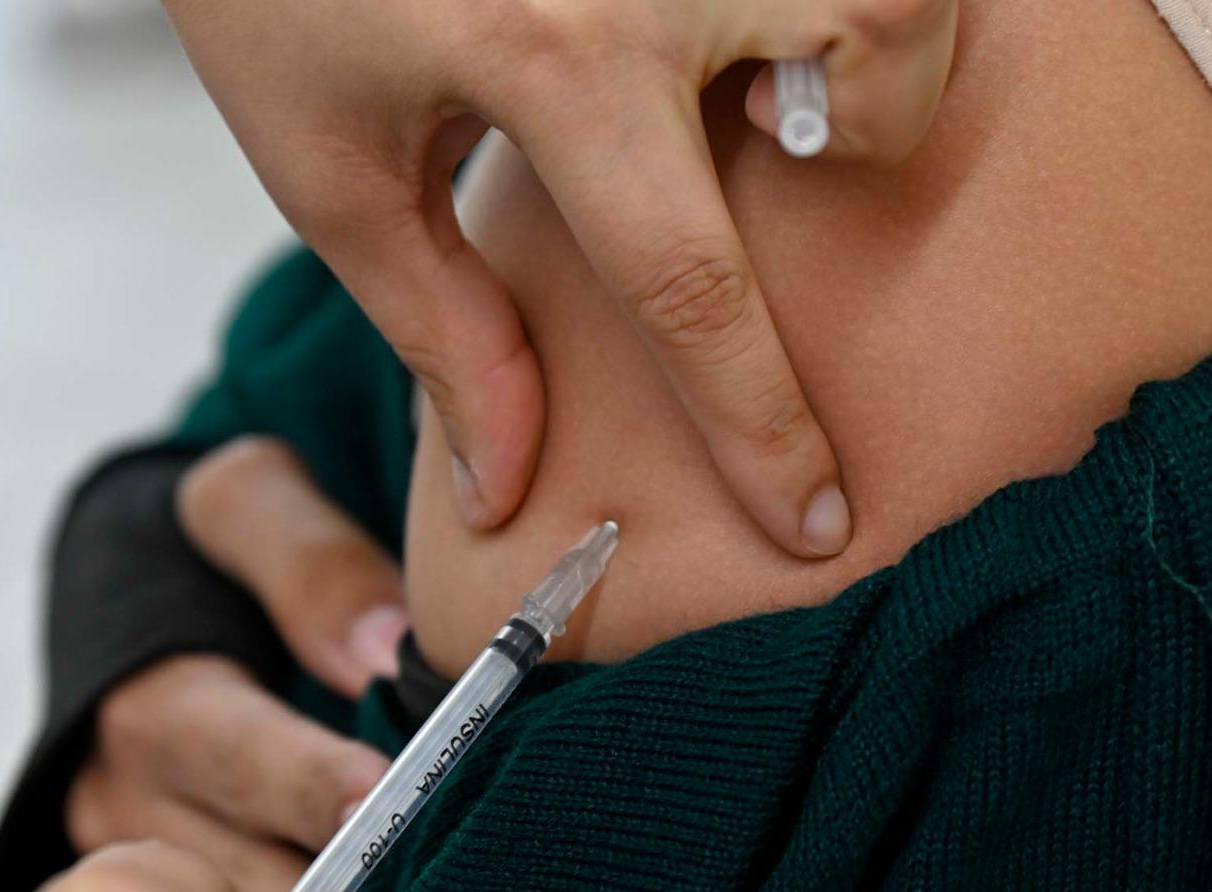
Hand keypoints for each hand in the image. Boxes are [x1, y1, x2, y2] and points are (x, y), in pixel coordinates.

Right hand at [66, 438, 404, 891]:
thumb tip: (383, 650)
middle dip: (350, 869)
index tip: (386, 792)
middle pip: (251, 864)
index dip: (313, 779)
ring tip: (442, 886)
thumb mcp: (247, 504)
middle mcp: (133, 803)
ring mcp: (158, 866)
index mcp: (151, 703)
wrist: (139, 599)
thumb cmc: (208, 548)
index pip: (233, 755)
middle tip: (444, 862)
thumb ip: (309, 559)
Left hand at [161, 0, 958, 557]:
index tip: (817, 522)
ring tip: (764, 61)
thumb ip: (440, 331)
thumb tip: (511, 479)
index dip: (764, 424)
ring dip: (866, 26)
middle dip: (878, 121)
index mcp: (549, 58)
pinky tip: (738, 19)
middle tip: (788, 150)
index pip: (693, 279)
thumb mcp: (333, 170)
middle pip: (876, 41)